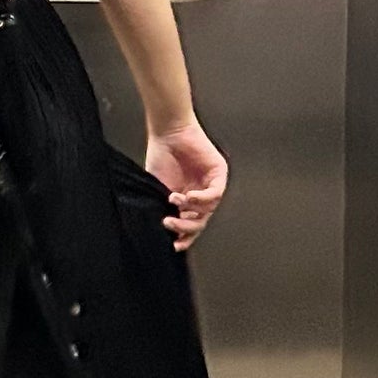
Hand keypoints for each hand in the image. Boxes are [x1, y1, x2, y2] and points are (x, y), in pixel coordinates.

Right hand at [146, 121, 227, 252]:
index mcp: (186, 201)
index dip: (184, 237)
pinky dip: (202, 199)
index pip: (190, 225)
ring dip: (191, 210)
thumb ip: (163, 208)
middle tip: (170, 224)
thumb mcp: (157, 189)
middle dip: (186, 227)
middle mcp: (200, 195)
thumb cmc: (160, 156)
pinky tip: (188, 196)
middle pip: (201, 222)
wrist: (167, 132)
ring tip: (175, 201)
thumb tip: (163, 232)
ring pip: (208, 210)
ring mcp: (211, 185)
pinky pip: (215, 194)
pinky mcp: (219, 174)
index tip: (174, 245)